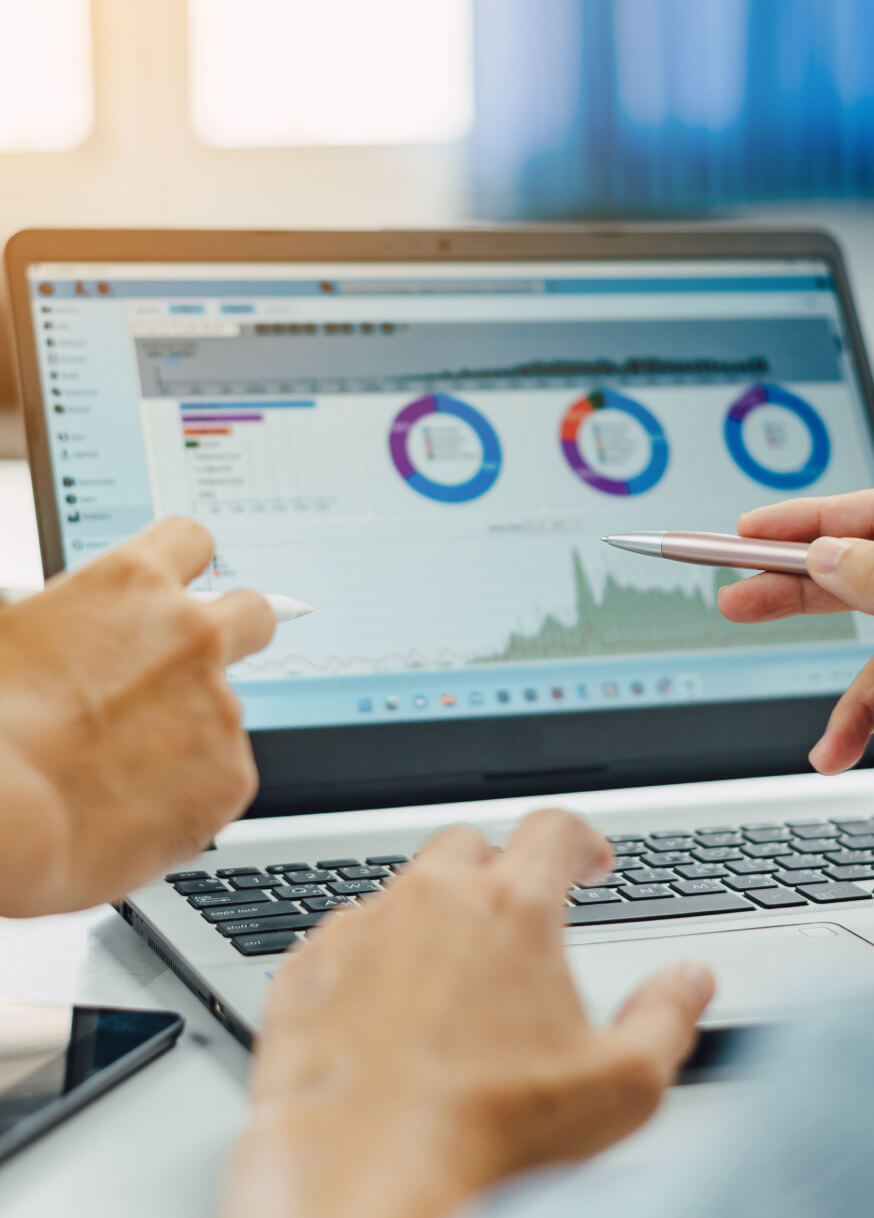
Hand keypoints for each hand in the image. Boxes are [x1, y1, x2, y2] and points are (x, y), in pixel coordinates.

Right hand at [0, 518, 274, 914]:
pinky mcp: (234, 775)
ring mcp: (221, 706)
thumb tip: (85, 630)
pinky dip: (189, 792)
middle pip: (254, 614)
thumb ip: (82, 620)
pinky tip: (135, 804)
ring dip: (190, 731)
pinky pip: (222, 777)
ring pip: (225, 711)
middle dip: (237, 634)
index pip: (191, 542)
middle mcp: (192, 635)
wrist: (4, 813)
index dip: (184, 568)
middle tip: (196, 669)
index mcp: (133, 584)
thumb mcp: (21, 633)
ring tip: (121, 767)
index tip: (177, 592)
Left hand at [224, 809, 713, 1217]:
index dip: (582, 839)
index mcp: (511, 908)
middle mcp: (432, 898)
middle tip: (517, 921)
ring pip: (405, 889)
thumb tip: (691, 978)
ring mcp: (364, 926)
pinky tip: (388, 1009)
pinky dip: (373, 956)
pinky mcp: (310, 963)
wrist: (361, 1171)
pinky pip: (347, 935)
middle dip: (501, 870)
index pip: (554, 828)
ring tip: (453, 980)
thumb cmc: (487, 1131)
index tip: (590, 861)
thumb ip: (667, 1016)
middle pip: (472, 845)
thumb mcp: (619, 1084)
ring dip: (433, 916)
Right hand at [719, 491, 873, 773]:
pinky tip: (831, 754)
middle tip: (732, 599)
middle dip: (785, 590)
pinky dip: (853, 722)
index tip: (745, 529)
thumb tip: (822, 555)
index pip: (860, 515)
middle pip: (847, 573)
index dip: (801, 520)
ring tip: (760, 664)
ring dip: (806, 660)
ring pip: (861, 642)